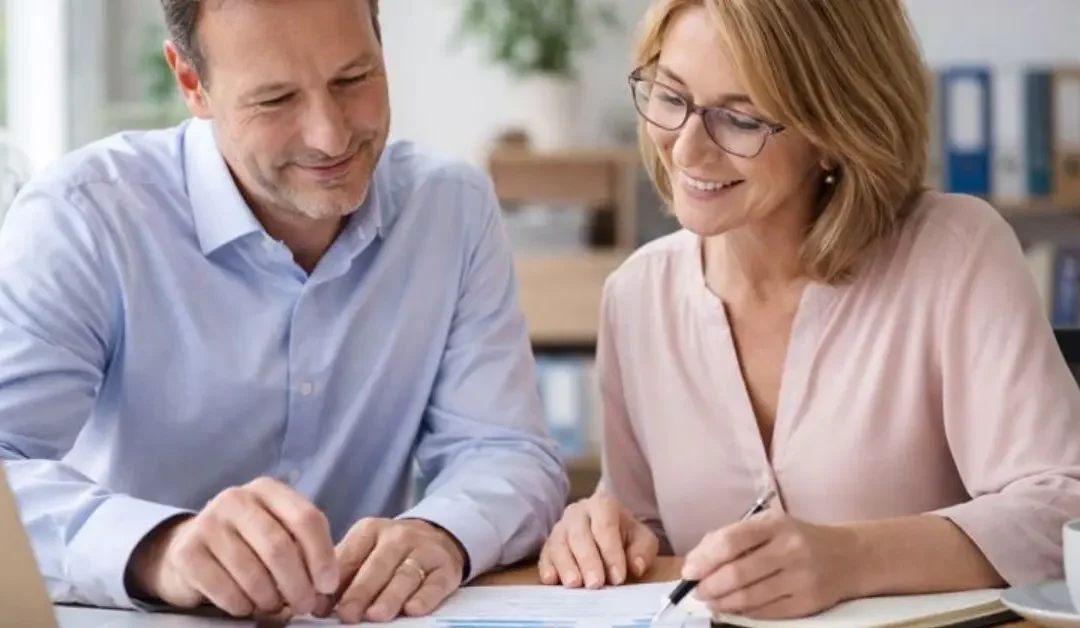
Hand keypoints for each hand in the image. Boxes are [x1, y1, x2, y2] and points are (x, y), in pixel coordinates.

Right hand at [127, 477, 338, 617]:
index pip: (306, 519)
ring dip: (270, 599)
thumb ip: (304, 552)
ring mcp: (208, 523)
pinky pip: (225, 589)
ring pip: (252, 572)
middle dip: (298, 584)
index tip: (328, 585)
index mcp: (268, 490)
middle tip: (305, 605)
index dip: (322, 556)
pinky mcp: (187, 552)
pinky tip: (246, 606)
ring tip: (274, 606)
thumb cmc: (247, 542)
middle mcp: (237, 499)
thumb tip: (324, 590)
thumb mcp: (278, 532)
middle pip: (279, 547)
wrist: (191, 548)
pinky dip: (242, 606)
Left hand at [325, 518, 466, 622]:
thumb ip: (344, 573)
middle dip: (361, 591)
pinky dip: (425, 597)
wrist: (438, 537)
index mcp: (370, 530)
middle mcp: (398, 536)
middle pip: (378, 565)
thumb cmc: (391, 552)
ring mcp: (425, 551)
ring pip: (406, 575)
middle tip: (348, 614)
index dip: (335, 582)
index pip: (350, 556)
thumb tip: (320, 604)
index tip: (323, 606)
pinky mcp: (446, 568)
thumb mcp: (366, 550)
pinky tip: (413, 609)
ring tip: (376, 615)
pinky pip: (435, 583)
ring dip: (390, 596)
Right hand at [538, 493, 658, 588]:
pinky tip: (551, 580)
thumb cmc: (625, 536)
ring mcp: (560, 526)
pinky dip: (547, 567)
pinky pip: (545, 553)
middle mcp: (577, 511)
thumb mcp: (642, 541)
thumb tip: (636, 567)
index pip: (605, 526)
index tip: (618, 577)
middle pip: (579, 534)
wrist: (608, 530)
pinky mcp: (548, 543)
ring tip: (574, 584)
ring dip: (566, 565)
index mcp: (603, 505)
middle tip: (595, 584)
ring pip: (559, 543)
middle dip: (588, 560)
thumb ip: (642, 552)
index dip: (611, 552)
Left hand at [682, 508, 858, 618]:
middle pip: (737, 573)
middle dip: (709, 587)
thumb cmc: (793, 539)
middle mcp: (790, 548)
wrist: (846, 556)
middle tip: (697, 592)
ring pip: (749, 597)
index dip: (704, 560)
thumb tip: (693, 563)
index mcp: (774, 523)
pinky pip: (766, 613)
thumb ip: (729, 538)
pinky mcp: (808, 602)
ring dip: (723, 603)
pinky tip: (736, 608)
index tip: (689, 572)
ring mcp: (801, 577)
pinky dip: (744, 613)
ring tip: (712, 601)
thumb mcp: (766, 526)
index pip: (730, 541)